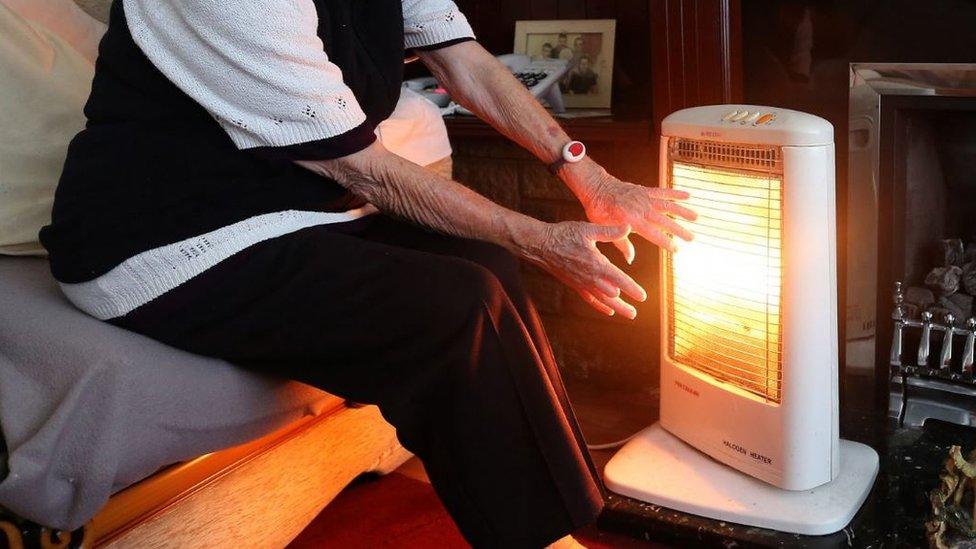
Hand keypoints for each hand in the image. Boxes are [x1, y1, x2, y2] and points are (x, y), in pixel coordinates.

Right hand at [521, 221, 646, 318]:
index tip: (643, 297)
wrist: (541, 245)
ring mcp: (581, 283)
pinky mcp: (574, 284)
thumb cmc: (564, 234)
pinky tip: (608, 311)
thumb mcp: (588, 229)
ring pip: (602, 300)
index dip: (632, 288)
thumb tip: (627, 226)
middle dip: (625, 304)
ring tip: (629, 314)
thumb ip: (609, 231)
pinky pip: (589, 299)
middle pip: (612, 295)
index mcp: (596, 263)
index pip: (619, 279)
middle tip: (636, 314)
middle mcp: (590, 277)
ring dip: (616, 308)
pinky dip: (599, 306)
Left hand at [566, 163, 696, 262]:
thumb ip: (621, 243)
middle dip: (678, 230)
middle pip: (663, 220)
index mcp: (631, 220)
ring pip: (666, 205)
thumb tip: (630, 259)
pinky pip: (662, 192)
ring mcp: (644, 198)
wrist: (596, 187)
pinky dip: (675, 193)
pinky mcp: (645, 191)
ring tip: (696, 217)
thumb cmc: (599, 210)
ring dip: (682, 211)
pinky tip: (688, 196)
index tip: (676, 249)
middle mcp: (640, 208)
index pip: (652, 233)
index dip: (665, 242)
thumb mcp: (605, 228)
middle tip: (692, 238)